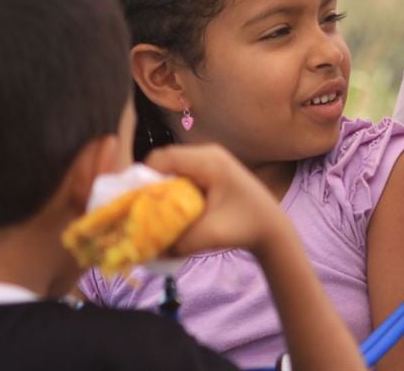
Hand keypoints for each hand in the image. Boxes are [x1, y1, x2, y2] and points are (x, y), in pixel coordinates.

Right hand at [142, 144, 287, 257]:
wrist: (271, 227)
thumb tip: (146, 250)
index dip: (143, 177)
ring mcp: (209, 160)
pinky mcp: (210, 170)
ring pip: (171, 168)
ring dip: (160, 188)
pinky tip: (169, 210)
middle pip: (164, 161)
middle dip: (149, 185)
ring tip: (151, 212)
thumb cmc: (246, 227)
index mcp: (209, 160)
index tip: (131, 201)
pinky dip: (172, 190)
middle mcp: (208, 153)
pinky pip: (181, 174)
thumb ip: (178, 242)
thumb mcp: (211, 235)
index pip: (163, 158)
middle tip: (138, 209)